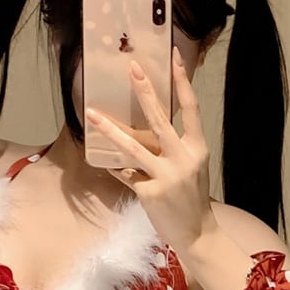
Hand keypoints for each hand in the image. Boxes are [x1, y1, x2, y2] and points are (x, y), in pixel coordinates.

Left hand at [84, 46, 215, 252]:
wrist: (196, 233)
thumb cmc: (191, 198)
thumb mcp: (190, 168)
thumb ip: (172, 148)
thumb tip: (144, 131)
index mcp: (197, 148)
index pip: (190, 108)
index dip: (181, 81)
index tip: (172, 56)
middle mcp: (184, 158)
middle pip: (160, 118)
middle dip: (145, 90)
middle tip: (131, 67)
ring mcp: (166, 175)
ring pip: (133, 146)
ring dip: (110, 129)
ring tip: (92, 114)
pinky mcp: (150, 192)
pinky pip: (125, 174)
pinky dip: (116, 169)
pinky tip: (107, 165)